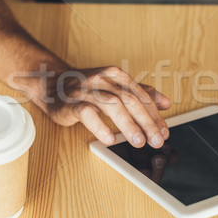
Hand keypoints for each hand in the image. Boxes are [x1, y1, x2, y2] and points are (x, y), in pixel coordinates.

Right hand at [32, 65, 170, 147]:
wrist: (51, 84)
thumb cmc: (86, 88)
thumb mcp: (114, 86)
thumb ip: (140, 93)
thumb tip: (166, 103)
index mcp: (116, 75)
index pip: (141, 95)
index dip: (155, 115)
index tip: (164, 132)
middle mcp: (103, 80)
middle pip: (130, 100)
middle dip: (146, 121)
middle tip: (157, 140)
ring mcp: (87, 90)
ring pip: (112, 105)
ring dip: (128, 124)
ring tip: (139, 141)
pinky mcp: (71, 103)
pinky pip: (87, 113)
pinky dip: (99, 126)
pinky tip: (109, 139)